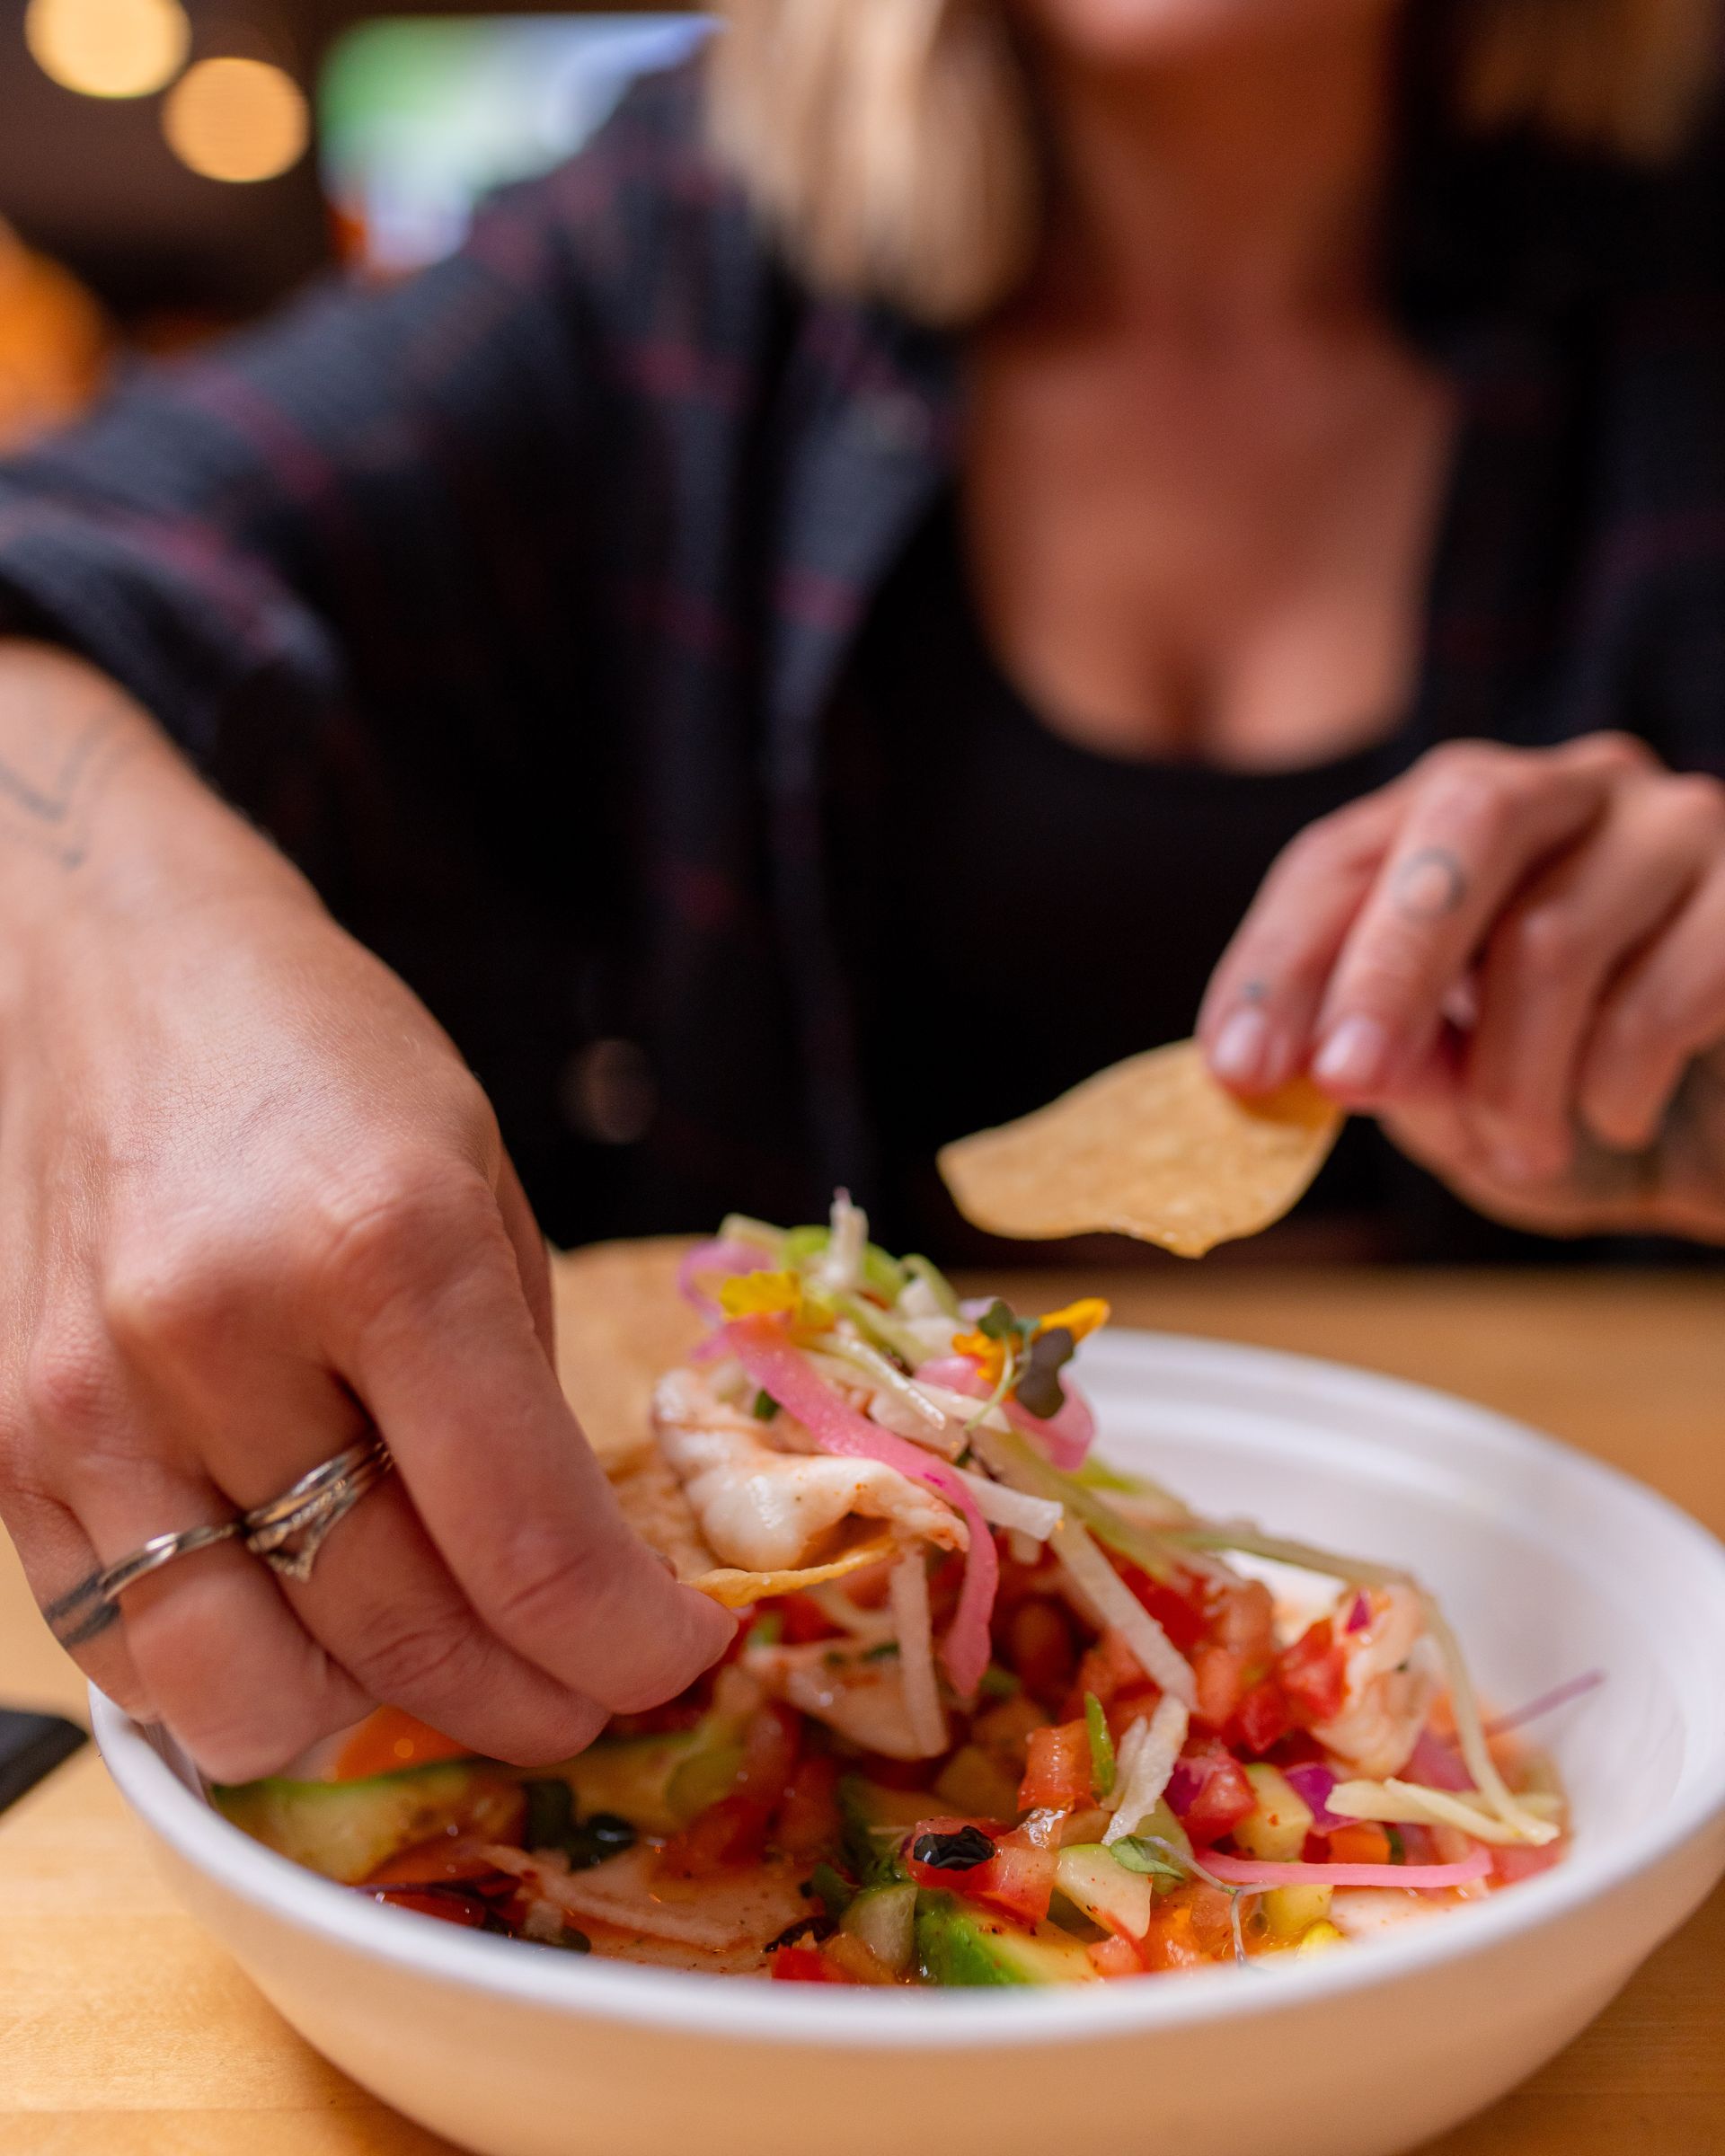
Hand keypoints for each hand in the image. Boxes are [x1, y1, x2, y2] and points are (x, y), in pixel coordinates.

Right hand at [0, 652, 730, 1781]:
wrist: (98, 963)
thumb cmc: (318, 1056)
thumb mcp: (478, 1177)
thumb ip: (516, 1383)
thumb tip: (572, 1570)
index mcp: (387, 1249)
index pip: (529, 1546)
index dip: (631, 1647)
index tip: (680, 1661)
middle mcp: (223, 1336)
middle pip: (400, 1634)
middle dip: (531, 1700)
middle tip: (587, 1696)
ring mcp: (90, 1402)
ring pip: (245, 1690)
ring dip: (372, 1718)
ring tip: (441, 1669)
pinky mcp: (0, 1443)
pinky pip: (120, 1649)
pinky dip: (232, 1674)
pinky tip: (302, 1621)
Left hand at [1198, 734, 1724, 1241]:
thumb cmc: (1576, 1104)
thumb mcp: (1457, 1105)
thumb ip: (1399, 1071)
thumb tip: (1347, 1061)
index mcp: (1456, 822)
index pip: (1340, 860)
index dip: (1280, 963)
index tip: (1242, 1069)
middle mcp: (1568, 787)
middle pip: (1462, 824)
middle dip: (1385, 970)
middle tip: (1347, 1084)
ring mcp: (1676, 823)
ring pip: (1552, 932)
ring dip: (1513, 1079)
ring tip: (1520, 1152)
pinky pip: (1664, 989)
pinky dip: (1615, 1083)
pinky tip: (1614, 1118)